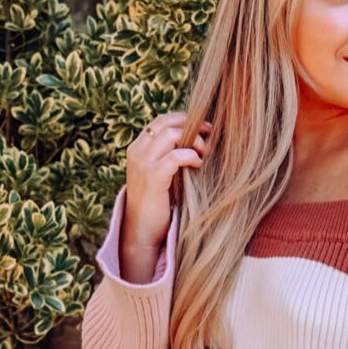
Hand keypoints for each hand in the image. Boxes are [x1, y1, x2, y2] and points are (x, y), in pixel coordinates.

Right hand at [124, 111, 212, 250]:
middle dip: (192, 125)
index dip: (184, 119)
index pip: (161, 121)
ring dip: (194, 140)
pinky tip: (198, 164)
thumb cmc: (157, 202)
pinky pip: (176, 156)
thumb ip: (169, 155)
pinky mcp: (152, 177)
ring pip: (171, 135)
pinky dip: (191, 156)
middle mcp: (137, 151)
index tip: (204, 127)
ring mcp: (143, 163)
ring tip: (205, 152)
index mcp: (138, 147)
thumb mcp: (161, 173)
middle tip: (210, 134)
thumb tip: (197, 139)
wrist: (141, 229)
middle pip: (167, 123)